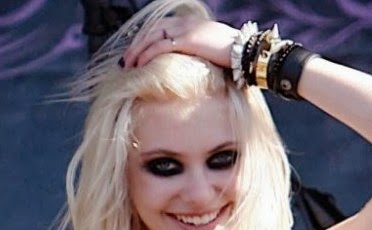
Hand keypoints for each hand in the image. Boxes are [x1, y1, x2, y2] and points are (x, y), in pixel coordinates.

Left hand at [122, 15, 238, 67]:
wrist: (246, 52)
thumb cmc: (232, 57)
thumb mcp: (210, 50)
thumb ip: (196, 52)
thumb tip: (187, 65)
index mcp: (189, 23)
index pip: (160, 27)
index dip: (145, 39)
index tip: (135, 52)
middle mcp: (185, 22)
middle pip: (152, 30)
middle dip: (136, 45)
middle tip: (125, 60)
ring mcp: (186, 29)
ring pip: (152, 37)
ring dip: (138, 51)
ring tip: (128, 65)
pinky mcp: (188, 40)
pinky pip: (161, 46)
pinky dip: (147, 54)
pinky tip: (140, 65)